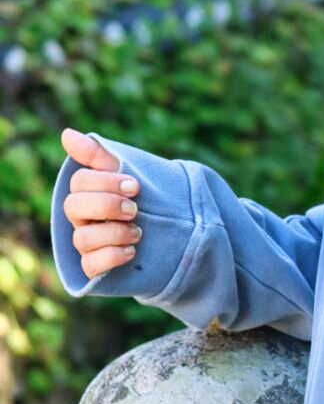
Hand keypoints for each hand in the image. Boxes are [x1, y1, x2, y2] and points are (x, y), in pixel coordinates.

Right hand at [58, 128, 141, 279]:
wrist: (177, 233)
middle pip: (73, 208)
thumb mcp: (128, 173)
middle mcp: (83, 219)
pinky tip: (132, 251)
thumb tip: (67, 134)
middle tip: (136, 209)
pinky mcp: (98, 268)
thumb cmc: (145, 200)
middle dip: (107, 205)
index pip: (79, 183)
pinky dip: (111, 257)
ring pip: (82, 238)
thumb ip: (99, 156)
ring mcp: (89, 245)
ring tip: (138, 232)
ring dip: (113, 233)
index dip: (105, 182)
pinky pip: (89, 267)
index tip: (136, 186)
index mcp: (88, 193)